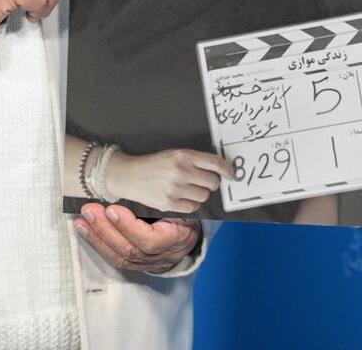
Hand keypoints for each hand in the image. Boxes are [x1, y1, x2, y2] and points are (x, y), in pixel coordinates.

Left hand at [74, 203, 201, 273]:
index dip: (129, 227)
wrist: (190, 237)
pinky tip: (85, 231)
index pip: (150, 240)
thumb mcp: (185, 205)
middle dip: (105, 230)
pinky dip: (98, 244)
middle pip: (129, 249)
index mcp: (176, 238)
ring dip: (97, 237)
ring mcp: (147, 263)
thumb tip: (139, 189)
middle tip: (89, 210)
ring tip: (82, 221)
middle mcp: (160, 255)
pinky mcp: (135, 265)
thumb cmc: (186, 215)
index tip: (112, 209)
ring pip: (119, 256)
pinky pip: (114, 258)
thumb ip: (167, 201)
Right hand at [98, 148, 228, 213]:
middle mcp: (181, 171)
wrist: (129, 175)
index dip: (227, 170)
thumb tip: (220, 171)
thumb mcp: (175, 154)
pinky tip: (182, 197)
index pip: (215, 163)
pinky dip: (191, 204)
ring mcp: (175, 189)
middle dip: (210, 183)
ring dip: (200, 194)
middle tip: (202, 181)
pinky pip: (193, 207)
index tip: (231, 174)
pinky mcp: (169, 203)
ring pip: (204, 196)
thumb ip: (196, 160)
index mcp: (184, 156)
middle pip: (212, 182)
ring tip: (188, 189)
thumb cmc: (156, 164)